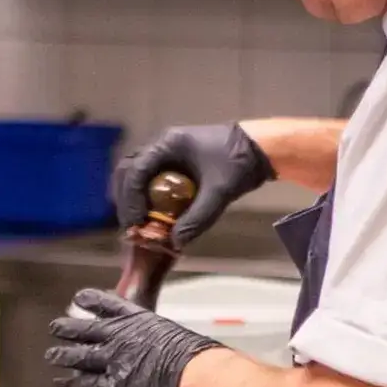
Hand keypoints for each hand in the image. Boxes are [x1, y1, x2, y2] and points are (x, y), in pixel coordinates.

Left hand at [45, 289, 222, 386]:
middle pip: (85, 329)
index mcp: (135, 319)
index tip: (79, 298)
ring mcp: (111, 360)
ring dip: (62, 355)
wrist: (192, 373)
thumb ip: (155, 337)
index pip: (107, 304)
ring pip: (79, 355)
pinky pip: (84, 383)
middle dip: (67, 328)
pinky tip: (60, 382)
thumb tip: (157, 347)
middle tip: (55, 328)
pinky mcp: (111, 385)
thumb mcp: (170, 333)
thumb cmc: (192, 354)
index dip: (90, 300)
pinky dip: (70, 383)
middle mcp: (118, 335)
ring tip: (51, 355)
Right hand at [113, 123, 274, 244]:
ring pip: (134, 176)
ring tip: (138, 224)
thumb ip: (198, 217)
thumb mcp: (220, 192)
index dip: (131, 198)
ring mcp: (165, 154)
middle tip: (132, 226)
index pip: (136, 170)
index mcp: (168, 144)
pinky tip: (151, 217)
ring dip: (132, 200)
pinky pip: (149, 181)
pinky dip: (145, 199)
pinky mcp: (172, 165)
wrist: (260, 149)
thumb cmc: (240, 162)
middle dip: (126, 200)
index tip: (136, 222)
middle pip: (127, 172)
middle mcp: (161, 146)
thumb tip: (175, 242)